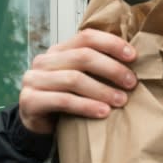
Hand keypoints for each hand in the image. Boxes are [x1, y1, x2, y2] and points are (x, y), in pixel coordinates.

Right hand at [18, 28, 137, 133]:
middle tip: (131, 83)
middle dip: (111, 69)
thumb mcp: (79, 79)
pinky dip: (86, 106)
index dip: (111, 44)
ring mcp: (34, 80)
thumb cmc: (64, 100)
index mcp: (58, 50)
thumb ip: (95, 67)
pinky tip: (103, 112)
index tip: (133, 56)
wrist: (38, 125)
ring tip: (121, 100)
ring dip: (102, 90)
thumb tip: (132, 61)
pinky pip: (64, 100)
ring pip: (74, 79)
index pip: (86, 37)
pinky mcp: (30, 100)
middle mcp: (44, 61)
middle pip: (83, 56)